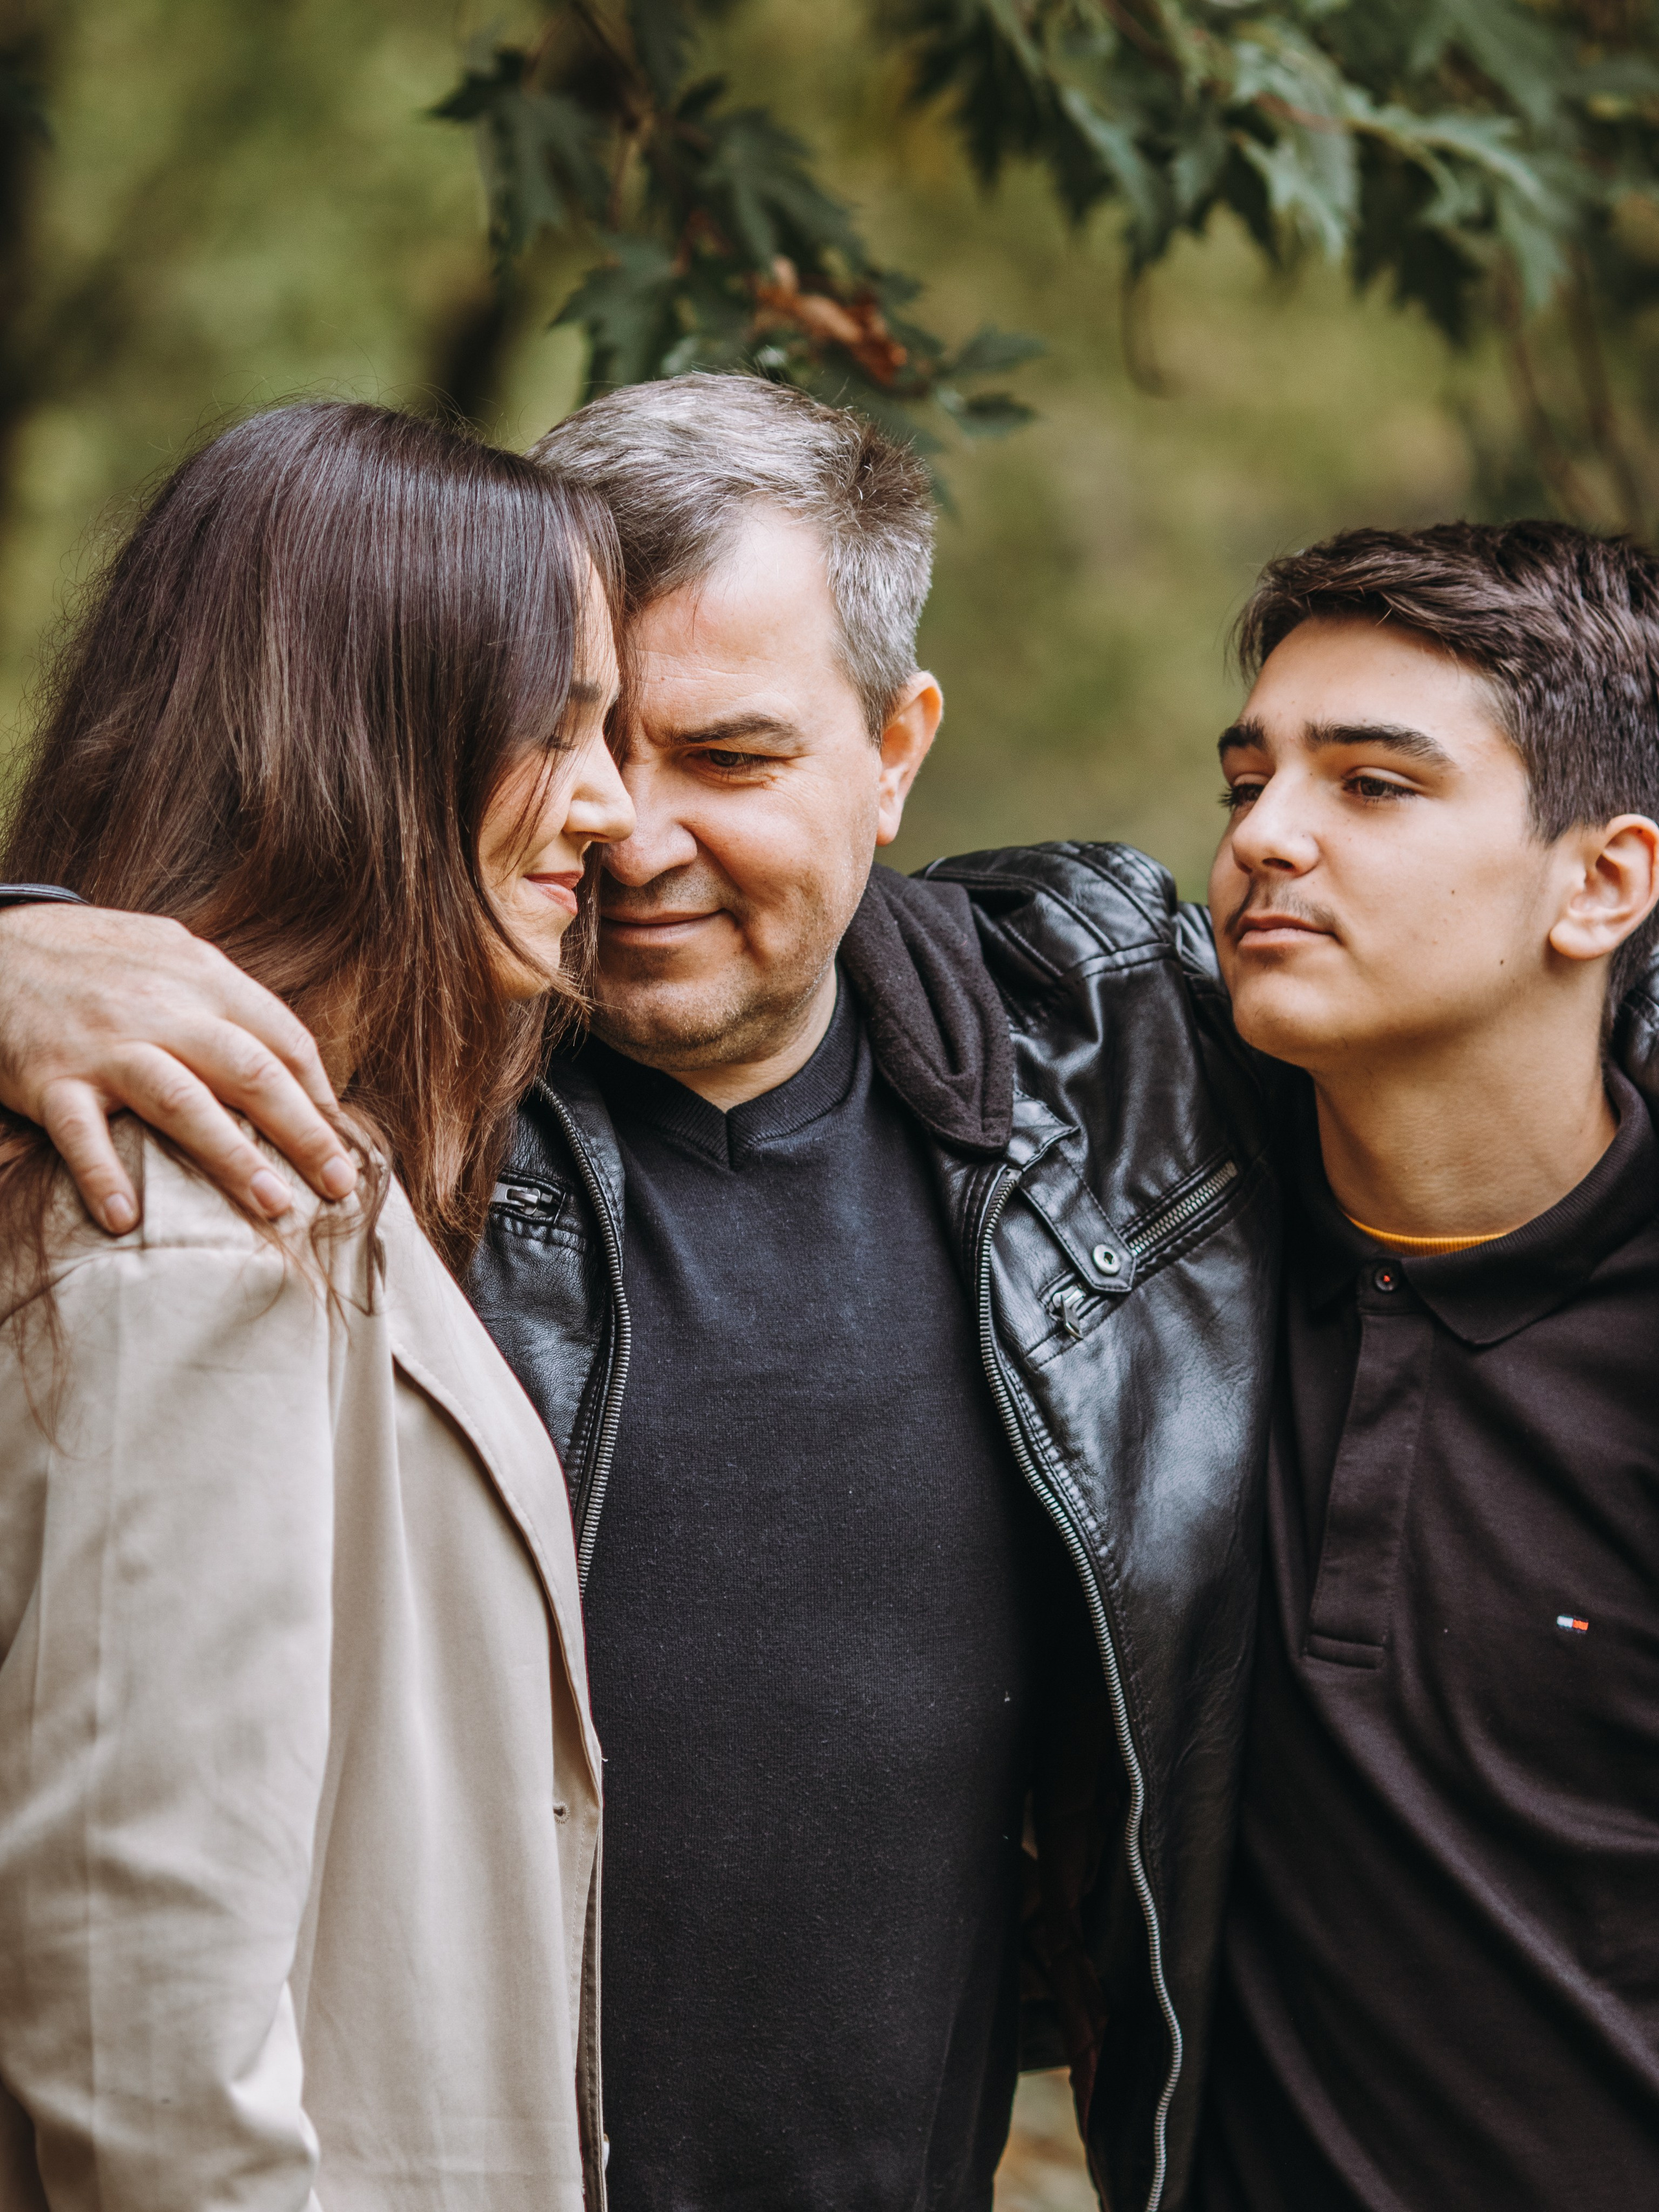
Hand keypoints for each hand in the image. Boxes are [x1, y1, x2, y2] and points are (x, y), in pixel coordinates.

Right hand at [0, 904, 356, 1231]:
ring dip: (233, 1157)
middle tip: (340, 1185)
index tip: (341, 1142)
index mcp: (202, 977)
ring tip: (273, 1205)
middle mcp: (161, 1008)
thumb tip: (297, 1068)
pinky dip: (104, 1176)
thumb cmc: (100, 961)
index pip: (282, 1038)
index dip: (318, 1095)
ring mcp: (105, 1045)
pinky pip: (81, 1133)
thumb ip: (229, 1004)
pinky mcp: (49, 1078)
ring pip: (182, 1102)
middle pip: (251, 1072)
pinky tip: (128, 1220)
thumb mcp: (173, 957)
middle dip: (304, 1133)